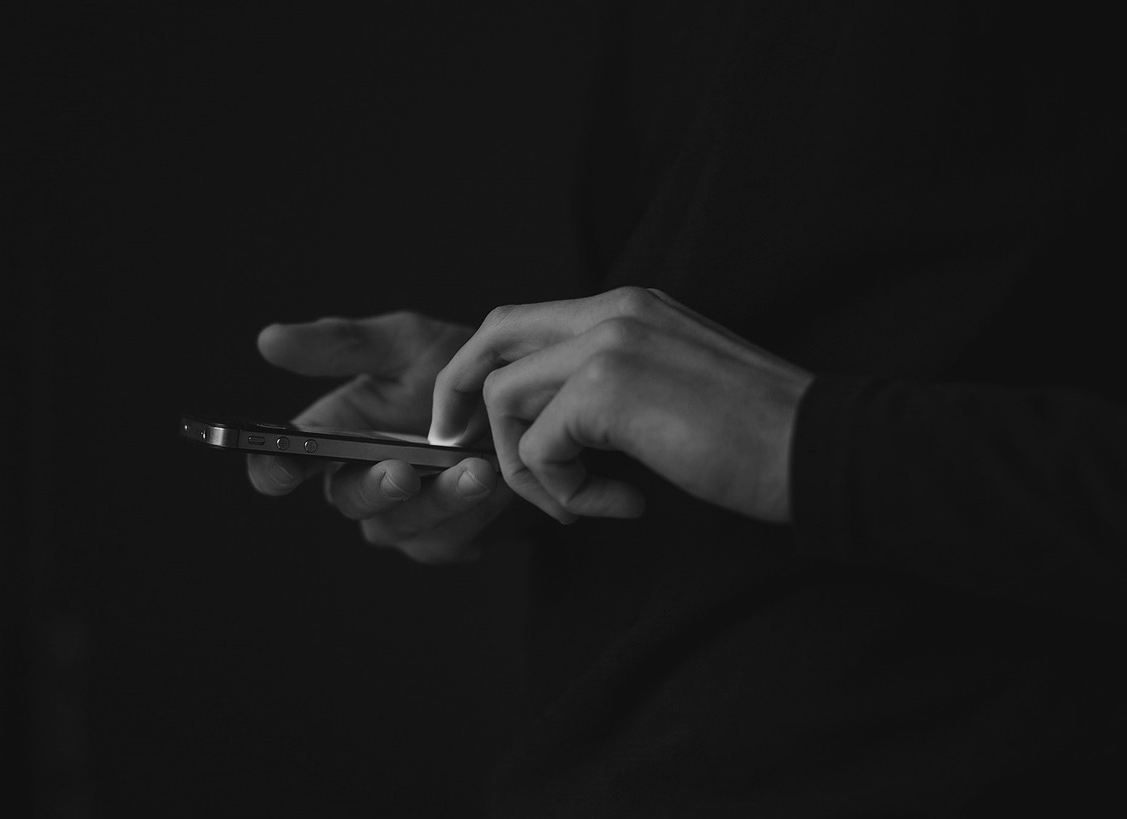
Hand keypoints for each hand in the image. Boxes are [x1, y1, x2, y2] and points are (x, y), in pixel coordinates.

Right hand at [247, 311, 515, 562]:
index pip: (285, 463)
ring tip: (476, 469)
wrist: (531, 402)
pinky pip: (449, 539)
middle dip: (374, 487)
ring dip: (438, 500)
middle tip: (403, 472)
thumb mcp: (406, 344)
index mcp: (335, 436)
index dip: (274, 469)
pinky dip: (474, 512)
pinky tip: (498, 483)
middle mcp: (360, 482)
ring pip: (401, 526)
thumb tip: (268, 339)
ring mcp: (402, 518)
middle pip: (347, 500)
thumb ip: (343, 344)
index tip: (282, 466)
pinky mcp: (445, 540)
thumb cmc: (460, 369)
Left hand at [429, 287, 812, 523]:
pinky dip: (565, 492)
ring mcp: (608, 343)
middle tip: (456, 448)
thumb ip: (612, 384)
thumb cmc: (757, 435)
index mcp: (629, 306)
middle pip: (493, 338)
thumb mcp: (672, 386)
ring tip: (582, 502)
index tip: (471, 422)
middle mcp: (612, 310)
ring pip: (504, 398)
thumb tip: (552, 423)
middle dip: (459, 395)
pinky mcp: (607, 390)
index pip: (523, 321)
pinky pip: (540, 448)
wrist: (820, 449)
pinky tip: (622, 505)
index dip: (483, 370)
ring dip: (528, 467)